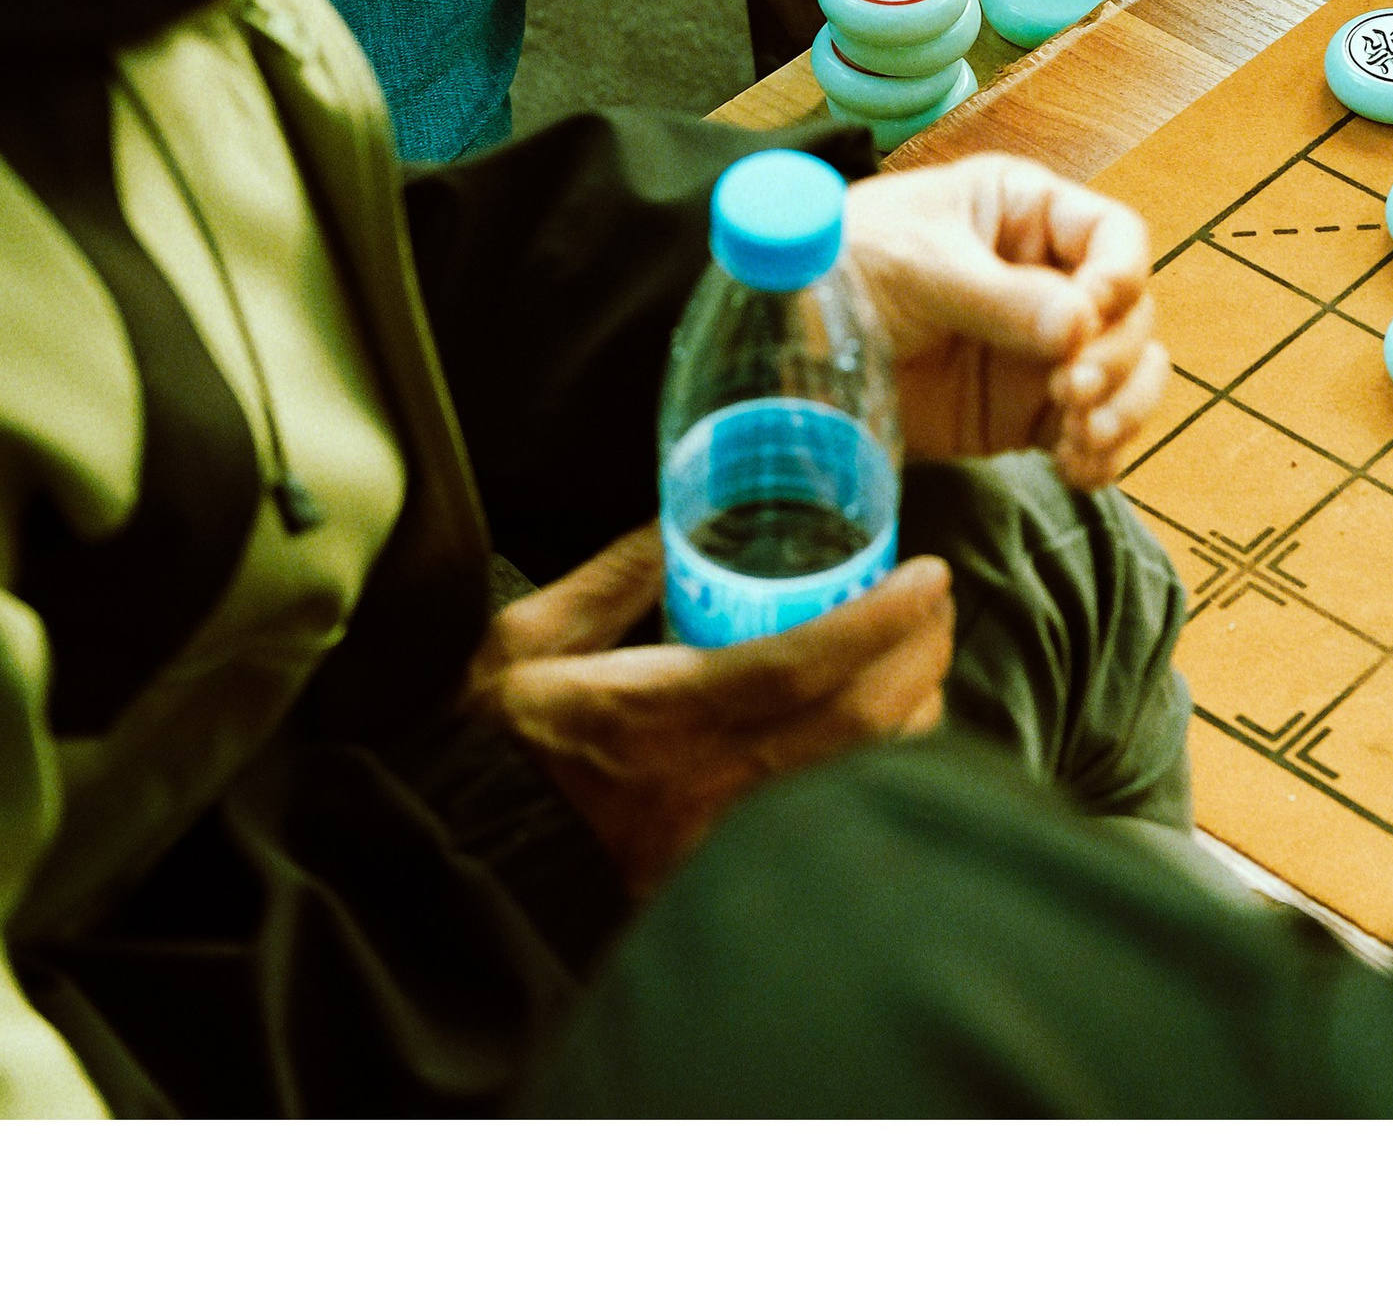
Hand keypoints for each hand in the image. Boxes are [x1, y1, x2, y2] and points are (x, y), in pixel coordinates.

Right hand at [463, 523, 953, 903]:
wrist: (454, 870)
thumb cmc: (488, 745)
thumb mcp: (530, 636)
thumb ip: (615, 574)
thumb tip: (682, 511)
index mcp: (660, 715)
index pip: (803, 664)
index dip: (880, 621)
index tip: (926, 575)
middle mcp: (707, 787)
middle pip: (854, 724)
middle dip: (917, 658)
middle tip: (937, 605)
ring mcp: (722, 846)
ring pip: (857, 780)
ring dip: (911, 717)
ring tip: (924, 662)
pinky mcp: (723, 881)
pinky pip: (829, 824)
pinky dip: (876, 774)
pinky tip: (887, 738)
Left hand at [845, 153, 1171, 487]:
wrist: (787, 342)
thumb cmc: (847, 265)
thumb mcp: (919, 264)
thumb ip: (999, 296)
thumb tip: (1080, 326)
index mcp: (1028, 215)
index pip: (1114, 236)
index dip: (1119, 276)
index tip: (1089, 315)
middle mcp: (1049, 278)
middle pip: (1130, 314)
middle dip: (1116, 355)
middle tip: (1071, 390)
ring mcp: (1041, 350)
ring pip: (1127, 375)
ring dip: (1123, 408)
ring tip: (1082, 436)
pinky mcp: (1024, 413)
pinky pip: (1090, 434)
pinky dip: (1098, 456)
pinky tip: (1076, 471)